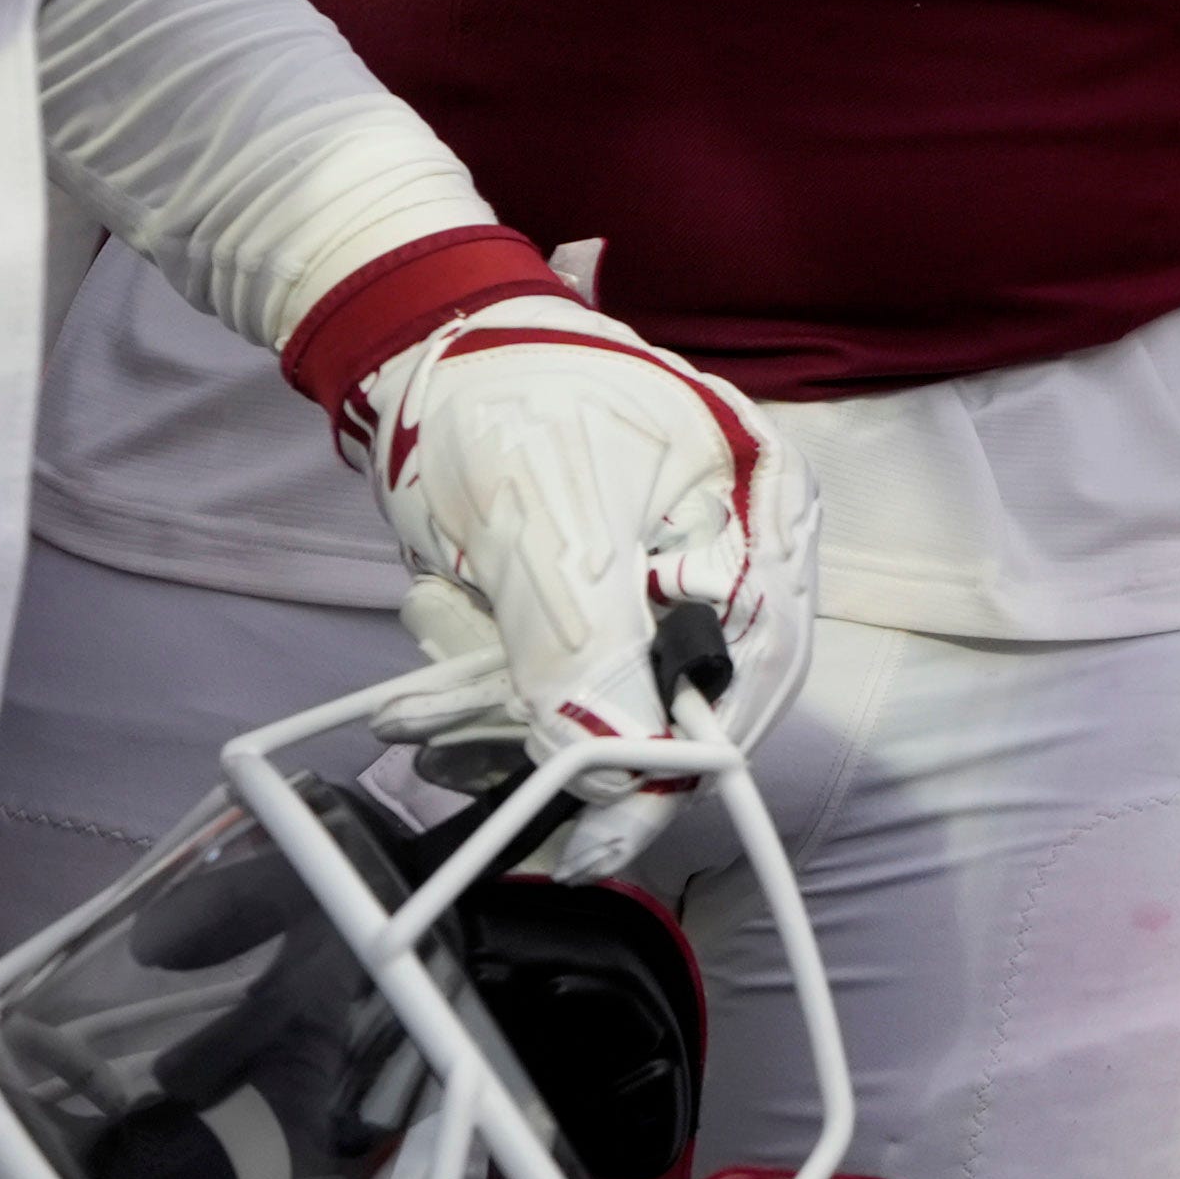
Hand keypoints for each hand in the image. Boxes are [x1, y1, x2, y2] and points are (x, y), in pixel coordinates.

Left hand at [340, 295, 819, 882]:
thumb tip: (623, 779)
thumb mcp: (542, 519)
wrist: (415, 342)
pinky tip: (435, 679)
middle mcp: (736, 549)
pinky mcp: (599, 597)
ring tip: (421, 703)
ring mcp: (666, 576)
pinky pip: (564, 682)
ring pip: (612, 700)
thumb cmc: (501, 398)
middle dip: (571, 731)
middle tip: (472, 756)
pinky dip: (495, 694)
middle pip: (685, 696)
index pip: (753, 665)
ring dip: (509, 713)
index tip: (596, 836)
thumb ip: (587, 649)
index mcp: (764, 507)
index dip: (681, 758)